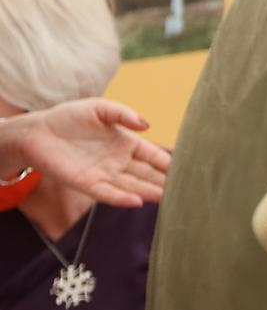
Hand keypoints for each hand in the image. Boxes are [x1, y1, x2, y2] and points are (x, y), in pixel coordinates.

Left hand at [0, 100, 170, 208]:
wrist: (37, 131)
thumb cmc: (69, 117)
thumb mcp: (100, 108)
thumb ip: (123, 114)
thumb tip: (147, 125)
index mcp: (125, 143)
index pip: (152, 155)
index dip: (168, 162)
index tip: (186, 168)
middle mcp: (118, 161)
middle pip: (146, 174)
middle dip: (164, 182)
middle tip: (185, 190)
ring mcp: (103, 174)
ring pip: (131, 186)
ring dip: (148, 192)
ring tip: (167, 198)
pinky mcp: (86, 183)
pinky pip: (107, 193)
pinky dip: (121, 199)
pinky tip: (136, 202)